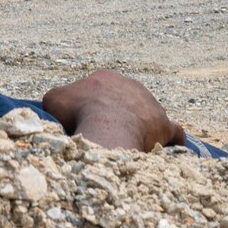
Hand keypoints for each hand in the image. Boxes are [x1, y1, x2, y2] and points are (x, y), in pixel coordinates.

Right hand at [41, 70, 184, 151]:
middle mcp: (132, 86)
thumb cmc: (79, 114)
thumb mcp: (54, 100)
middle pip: (125, 101)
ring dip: (142, 127)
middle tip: (106, 134)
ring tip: (131, 145)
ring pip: (147, 115)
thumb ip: (59, 99)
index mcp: (105, 78)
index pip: (100, 90)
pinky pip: (173, 132)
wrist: (108, 128)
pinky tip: (164, 150)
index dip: (91, 106)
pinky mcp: (165, 124)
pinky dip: (170, 140)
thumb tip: (60, 107)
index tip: (85, 121)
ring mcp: (152, 104)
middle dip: (118, 115)